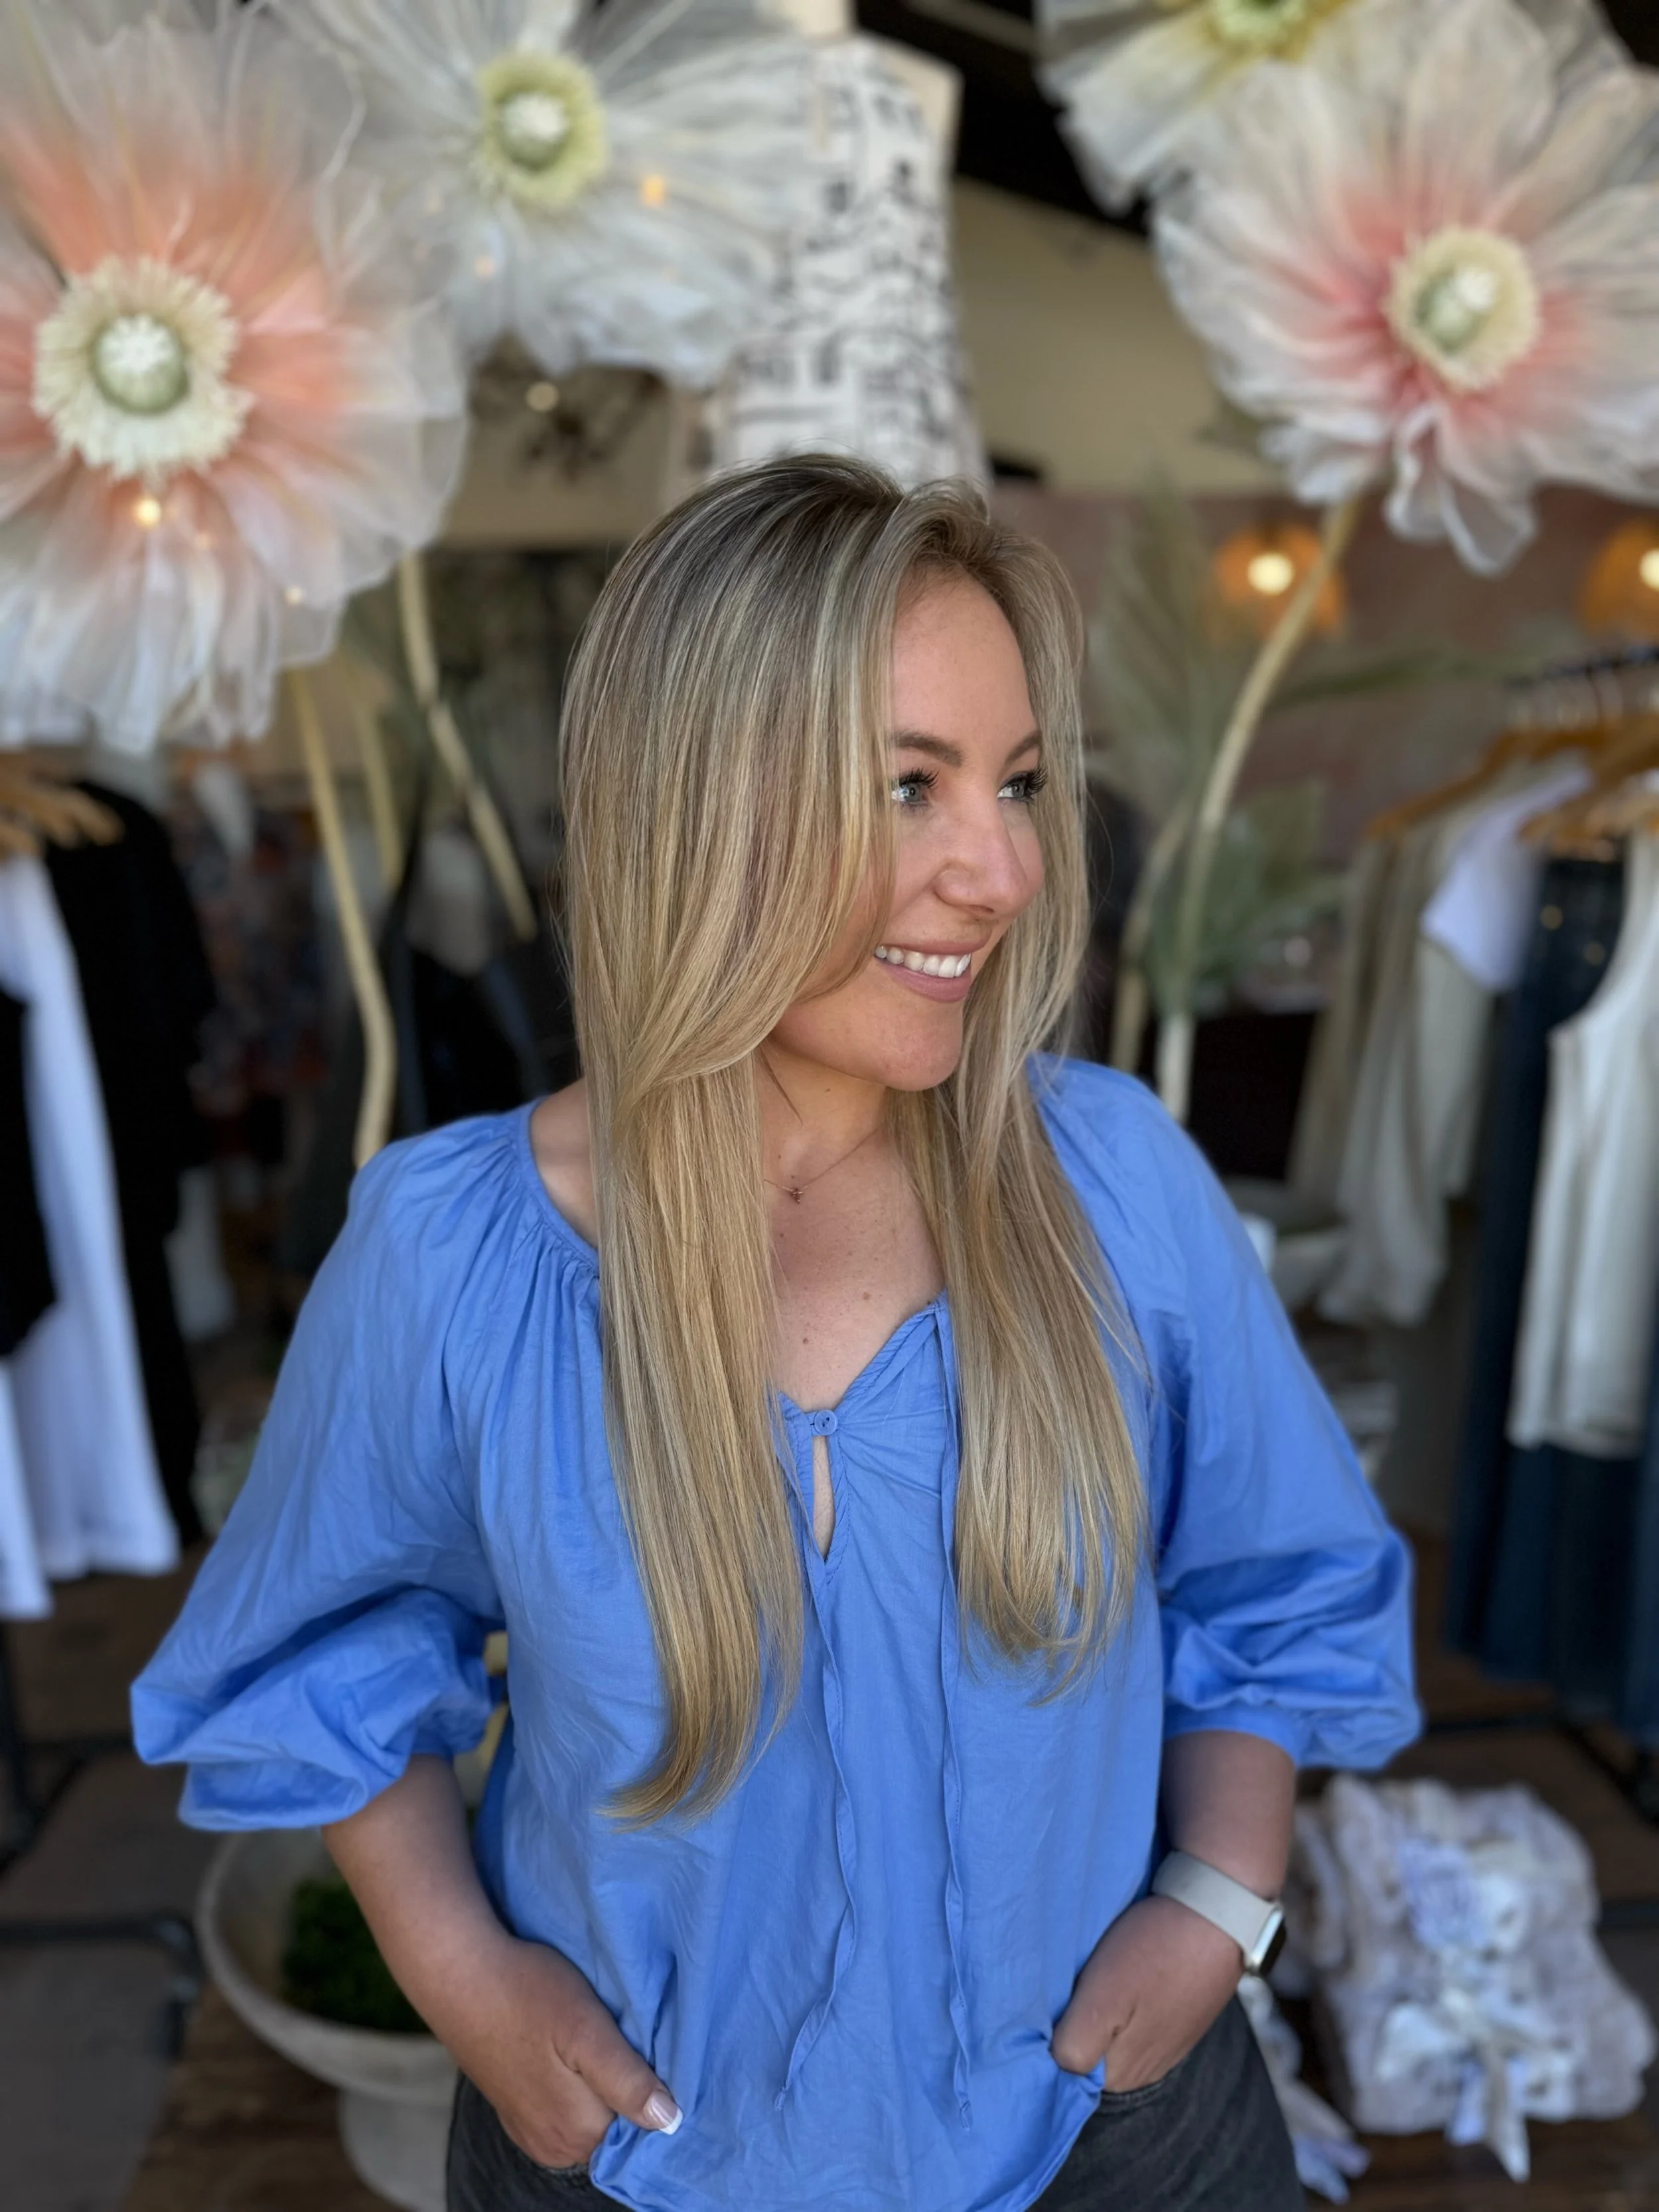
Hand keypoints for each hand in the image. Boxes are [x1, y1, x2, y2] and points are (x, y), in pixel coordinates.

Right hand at [433, 1928, 680, 2168]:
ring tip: (596, 2040)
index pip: (642, 2128)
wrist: (462, 1976)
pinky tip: (568, 2052)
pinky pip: (563, 2110)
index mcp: (580, 2134)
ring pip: (591, 2116)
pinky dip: (573, 2086)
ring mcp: (532, 2132)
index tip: (651, 2051)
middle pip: (616, 2125)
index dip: (654, 2089)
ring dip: (601, 2086)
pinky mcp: (516, 2111)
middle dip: (628, 2087)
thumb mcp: (588, 2029)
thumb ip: (627, 2081)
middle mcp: (557, 2147)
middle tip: (624, 2037)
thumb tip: (669, 2122)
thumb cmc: (529, 1993)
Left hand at [1051, 1894, 1240, 2091]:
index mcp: (1118, 2076)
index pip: (1064, 2071)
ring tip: (1100, 1973)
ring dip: (1097, 2011)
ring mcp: (1162, 2050)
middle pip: (1086, 2055)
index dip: (1052, 2034)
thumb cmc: (1152, 1951)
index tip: (1056, 2001)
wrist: (1215, 1914)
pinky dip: (1123, 2002)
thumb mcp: (1101, 1997)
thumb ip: (1075, 2045)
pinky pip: (1133, 2023)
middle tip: (1075, 1981)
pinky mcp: (1175, 2024)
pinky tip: (1126, 1973)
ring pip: (1108, 2038)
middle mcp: (1141, 2074)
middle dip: (1073, 2023)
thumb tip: (1056, 2067)